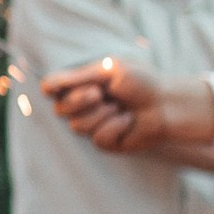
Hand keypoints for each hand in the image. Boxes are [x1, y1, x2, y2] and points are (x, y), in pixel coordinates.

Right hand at [40, 57, 213, 150]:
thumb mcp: (109, 71)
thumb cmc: (141, 82)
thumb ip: (77, 77)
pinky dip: (116, 126)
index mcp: (81, 85)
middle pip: (59, 109)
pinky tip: (128, 120)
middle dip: (80, 100)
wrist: (167, 103)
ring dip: (102, 114)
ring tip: (120, 107)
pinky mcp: (105, 142)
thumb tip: (46, 84)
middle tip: (101, 94)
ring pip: (77, 126)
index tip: (64, 84)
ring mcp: (92, 125)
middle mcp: (82, 106)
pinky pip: (98, 138)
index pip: (50, 87)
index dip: (53, 87)